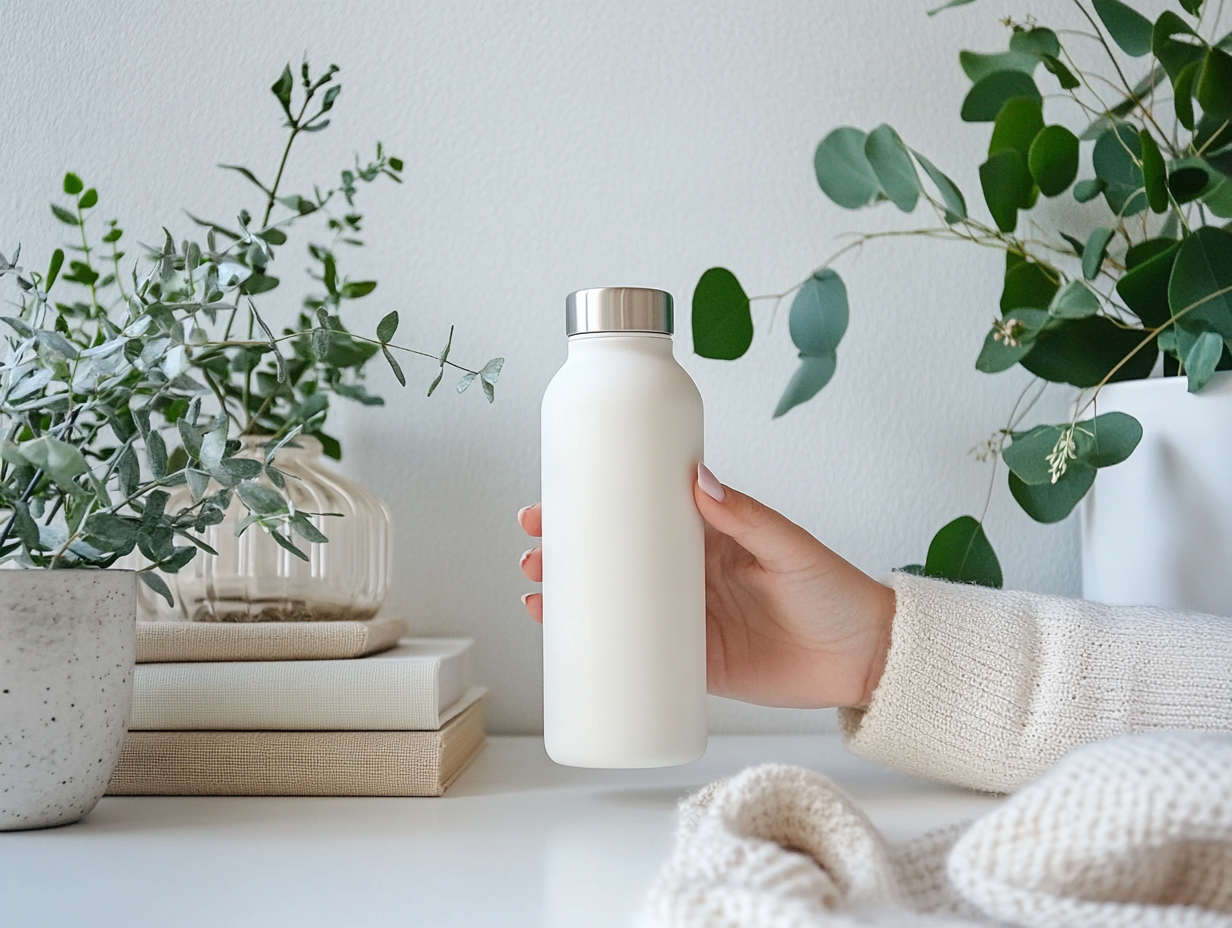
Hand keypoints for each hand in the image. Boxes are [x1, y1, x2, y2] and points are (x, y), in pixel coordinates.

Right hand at [517, 463, 894, 709]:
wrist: (863, 659)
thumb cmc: (834, 591)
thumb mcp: (789, 545)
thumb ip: (747, 517)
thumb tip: (699, 481)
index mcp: (708, 537)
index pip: (641, 513)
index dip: (597, 504)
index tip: (558, 496)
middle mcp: (688, 575)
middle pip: (616, 557)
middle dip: (568, 550)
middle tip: (533, 544)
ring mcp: (686, 620)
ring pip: (616, 604)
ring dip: (572, 598)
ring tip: (535, 591)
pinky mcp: (693, 663)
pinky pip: (637, 656)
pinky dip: (601, 650)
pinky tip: (567, 643)